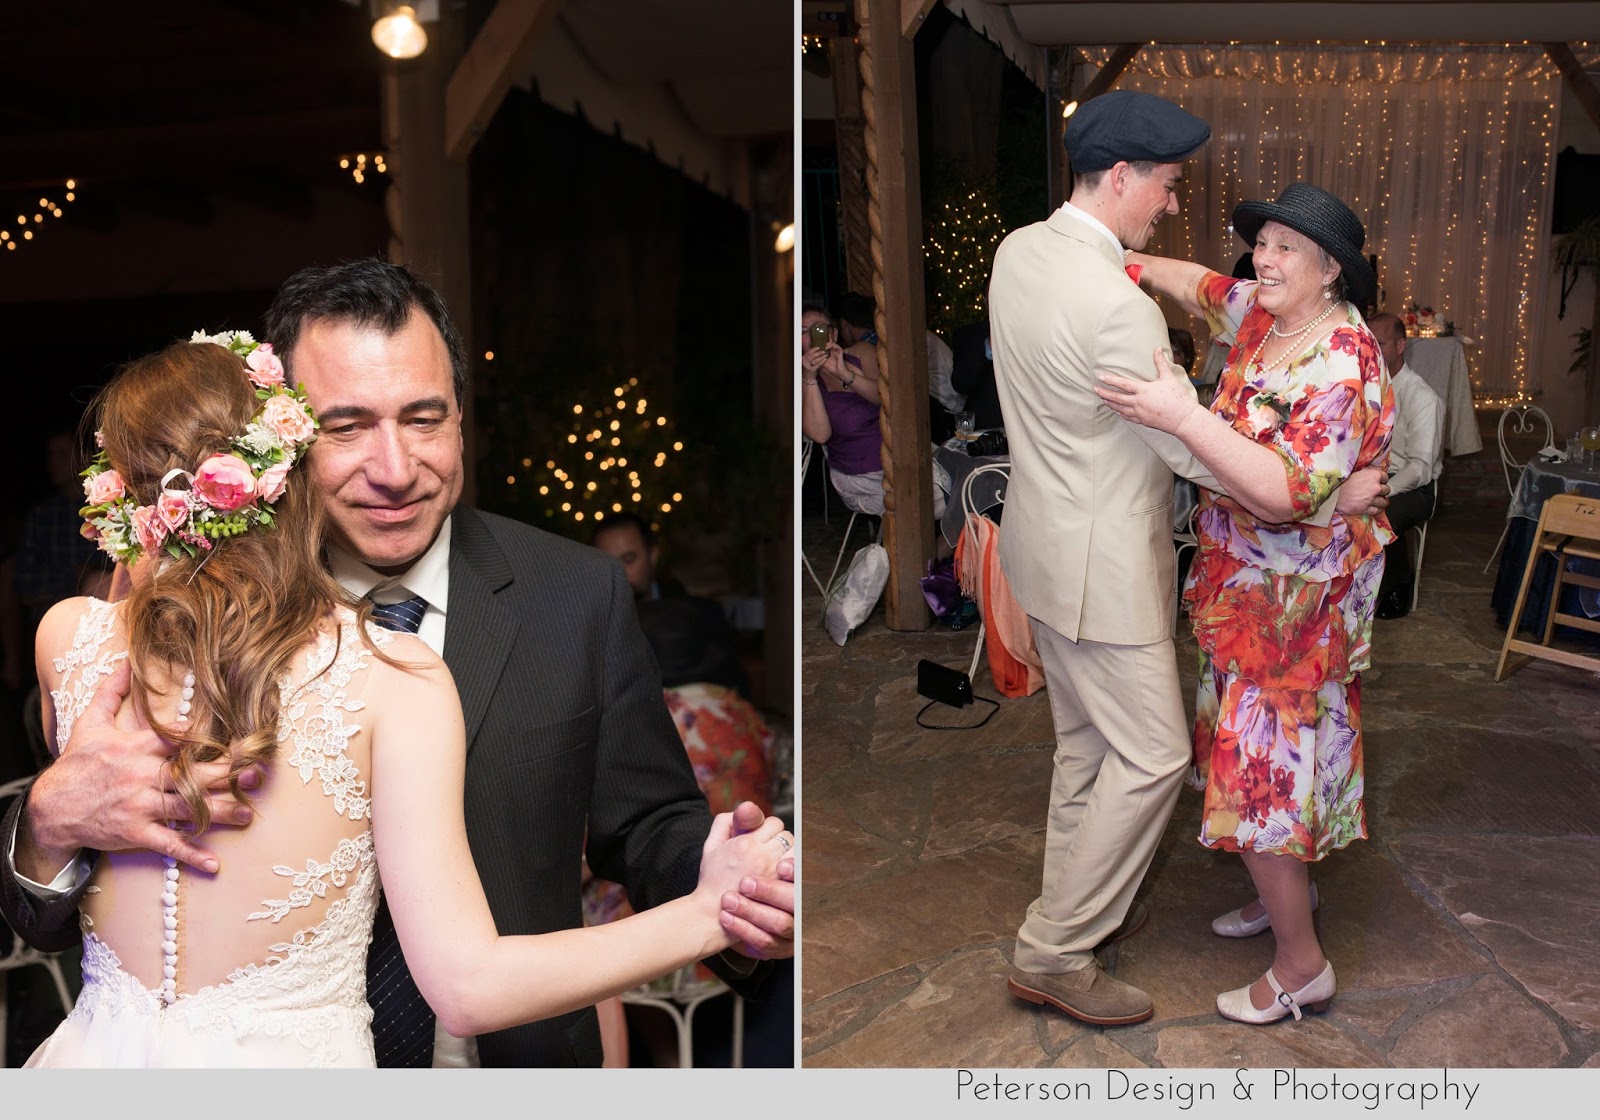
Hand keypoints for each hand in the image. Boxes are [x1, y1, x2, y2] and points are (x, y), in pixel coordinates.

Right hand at [21, 661, 259, 876]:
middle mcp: (141, 776)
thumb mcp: (89, 724)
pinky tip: (213, 863)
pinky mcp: (133, 833)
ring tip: (248, 815)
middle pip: (190, 774)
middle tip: (256, 775)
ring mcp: (139, 806)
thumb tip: (125, 662)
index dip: (205, 740)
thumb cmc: (77, 764)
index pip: (176, 739)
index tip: (235, 739)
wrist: (50, 807)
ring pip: (186, 809)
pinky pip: (166, 844)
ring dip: (220, 813)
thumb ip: (111, 692)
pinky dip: (190, 854)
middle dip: (225, 775)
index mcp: (135, 747)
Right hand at [695, 805, 788, 945]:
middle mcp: (762, 856)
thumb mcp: (710, 846)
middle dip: (781, 841)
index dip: (770, 828)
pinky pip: (798, 873)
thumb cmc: (711, 879)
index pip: (774, 823)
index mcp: (745, 843)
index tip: (763, 838)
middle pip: (787, 836)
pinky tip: (786, 875)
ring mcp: (773, 875)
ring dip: (790, 854)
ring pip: (796, 852)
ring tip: (780, 863)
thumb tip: (743, 809)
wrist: (713, 913)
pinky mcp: (780, 890)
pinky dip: (796, 871)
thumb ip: (723, 822)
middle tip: (771, 851)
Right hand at [801, 345, 828, 375]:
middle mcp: (804, 361)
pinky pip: (817, 365)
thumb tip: (816, 348)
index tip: (819, 347)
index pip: (808, 352)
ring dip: (821, 357)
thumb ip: (811, 355)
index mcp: (803, 358)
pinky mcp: (811, 370)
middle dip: (818, 353)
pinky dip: (821, 362)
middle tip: (823, 351)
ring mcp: (807, 366)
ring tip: (825, 355)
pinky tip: (825, 359)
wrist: (808, 377)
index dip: (813, 349)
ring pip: (815, 360)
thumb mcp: (808, 360)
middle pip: (812, 356)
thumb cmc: (809, 367)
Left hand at [1095, 348, 1202, 434]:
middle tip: (1095, 390)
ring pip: (1120, 409)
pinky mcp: (1143, 421)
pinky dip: (1120, 413)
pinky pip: (1128, 417)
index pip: (1123, 384)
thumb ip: (1161, 363)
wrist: (1184, 418)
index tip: (1100, 378)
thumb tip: (1158, 348)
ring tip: (1103, 399)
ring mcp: (1140, 413)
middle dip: (1105, 393)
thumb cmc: (1178, 397)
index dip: (1110, 380)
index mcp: (1143, 390)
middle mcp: (1138, 403)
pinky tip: (1117, 411)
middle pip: (1117, 398)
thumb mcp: (1169, 378)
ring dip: (1111, 404)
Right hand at [1336, 467, 1388, 516]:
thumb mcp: (1356, 470)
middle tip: (1376, 491)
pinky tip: (1375, 508)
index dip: (1381, 479)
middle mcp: (1376, 487)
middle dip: (1382, 490)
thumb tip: (1377, 469)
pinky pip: (1377, 511)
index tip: (1378, 481)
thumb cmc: (1342, 480)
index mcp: (1374, 475)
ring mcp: (1371, 499)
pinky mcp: (1366, 509)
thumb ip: (1368, 470)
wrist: (1332, 492)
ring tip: (1377, 501)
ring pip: (1384, 502)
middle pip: (1387, 489)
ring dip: (1382, 501)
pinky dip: (1377, 510)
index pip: (1385, 477)